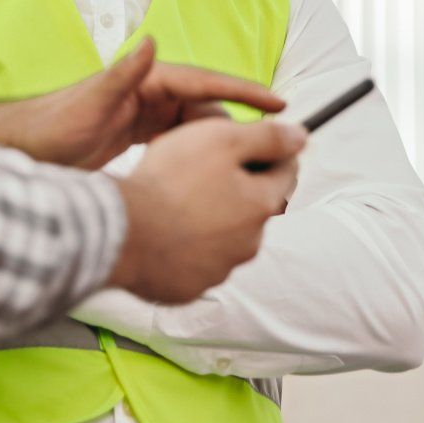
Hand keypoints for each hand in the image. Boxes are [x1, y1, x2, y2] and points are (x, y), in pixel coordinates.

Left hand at [0, 38, 284, 169]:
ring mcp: (146, 114)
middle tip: (274, 150)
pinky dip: (201, 155)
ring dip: (225, 144)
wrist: (23, 150)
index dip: (245, 91)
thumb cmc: (52, 126)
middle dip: (242, 126)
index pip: (206, 82)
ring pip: (198, 128)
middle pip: (209, 107)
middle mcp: (150, 92)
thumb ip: (122, 73)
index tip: (279, 104)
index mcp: (147, 80)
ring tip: (254, 168)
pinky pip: (182, 143)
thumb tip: (152, 41)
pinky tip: (216, 177)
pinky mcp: (138, 136)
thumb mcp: (90, 103)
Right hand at [107, 116, 306, 303]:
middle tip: (205, 167)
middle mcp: (249, 242)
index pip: (286, 171)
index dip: (273, 149)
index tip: (254, 139)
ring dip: (212, 217)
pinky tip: (166, 229)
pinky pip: (196, 260)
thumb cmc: (170, 182)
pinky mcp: (189, 286)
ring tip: (178, 199)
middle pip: (254, 205)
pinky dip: (187, 245)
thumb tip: (301, 136)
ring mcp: (219, 269)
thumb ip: (267, 137)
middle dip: (239, 186)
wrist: (122, 232)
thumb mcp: (222, 139)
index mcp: (262, 204)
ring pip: (226, 235)